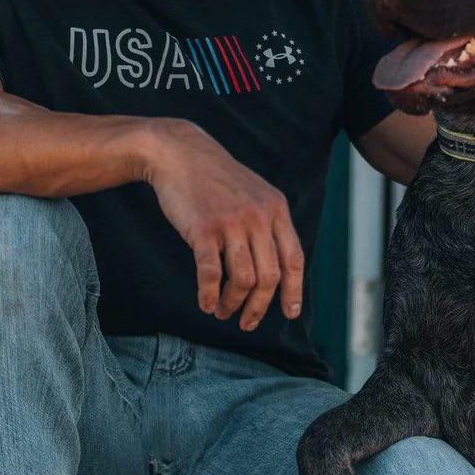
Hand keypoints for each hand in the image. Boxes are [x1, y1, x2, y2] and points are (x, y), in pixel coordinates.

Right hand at [144, 119, 303, 330]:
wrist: (180, 153)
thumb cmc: (216, 179)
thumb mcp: (255, 193)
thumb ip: (268, 224)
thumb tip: (277, 267)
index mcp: (276, 209)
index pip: (293, 259)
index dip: (293, 291)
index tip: (289, 313)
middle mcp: (259, 217)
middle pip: (269, 277)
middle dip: (259, 307)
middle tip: (246, 322)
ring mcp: (232, 223)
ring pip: (243, 280)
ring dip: (233, 304)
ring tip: (223, 311)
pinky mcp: (204, 229)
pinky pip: (212, 274)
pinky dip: (209, 294)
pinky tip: (205, 303)